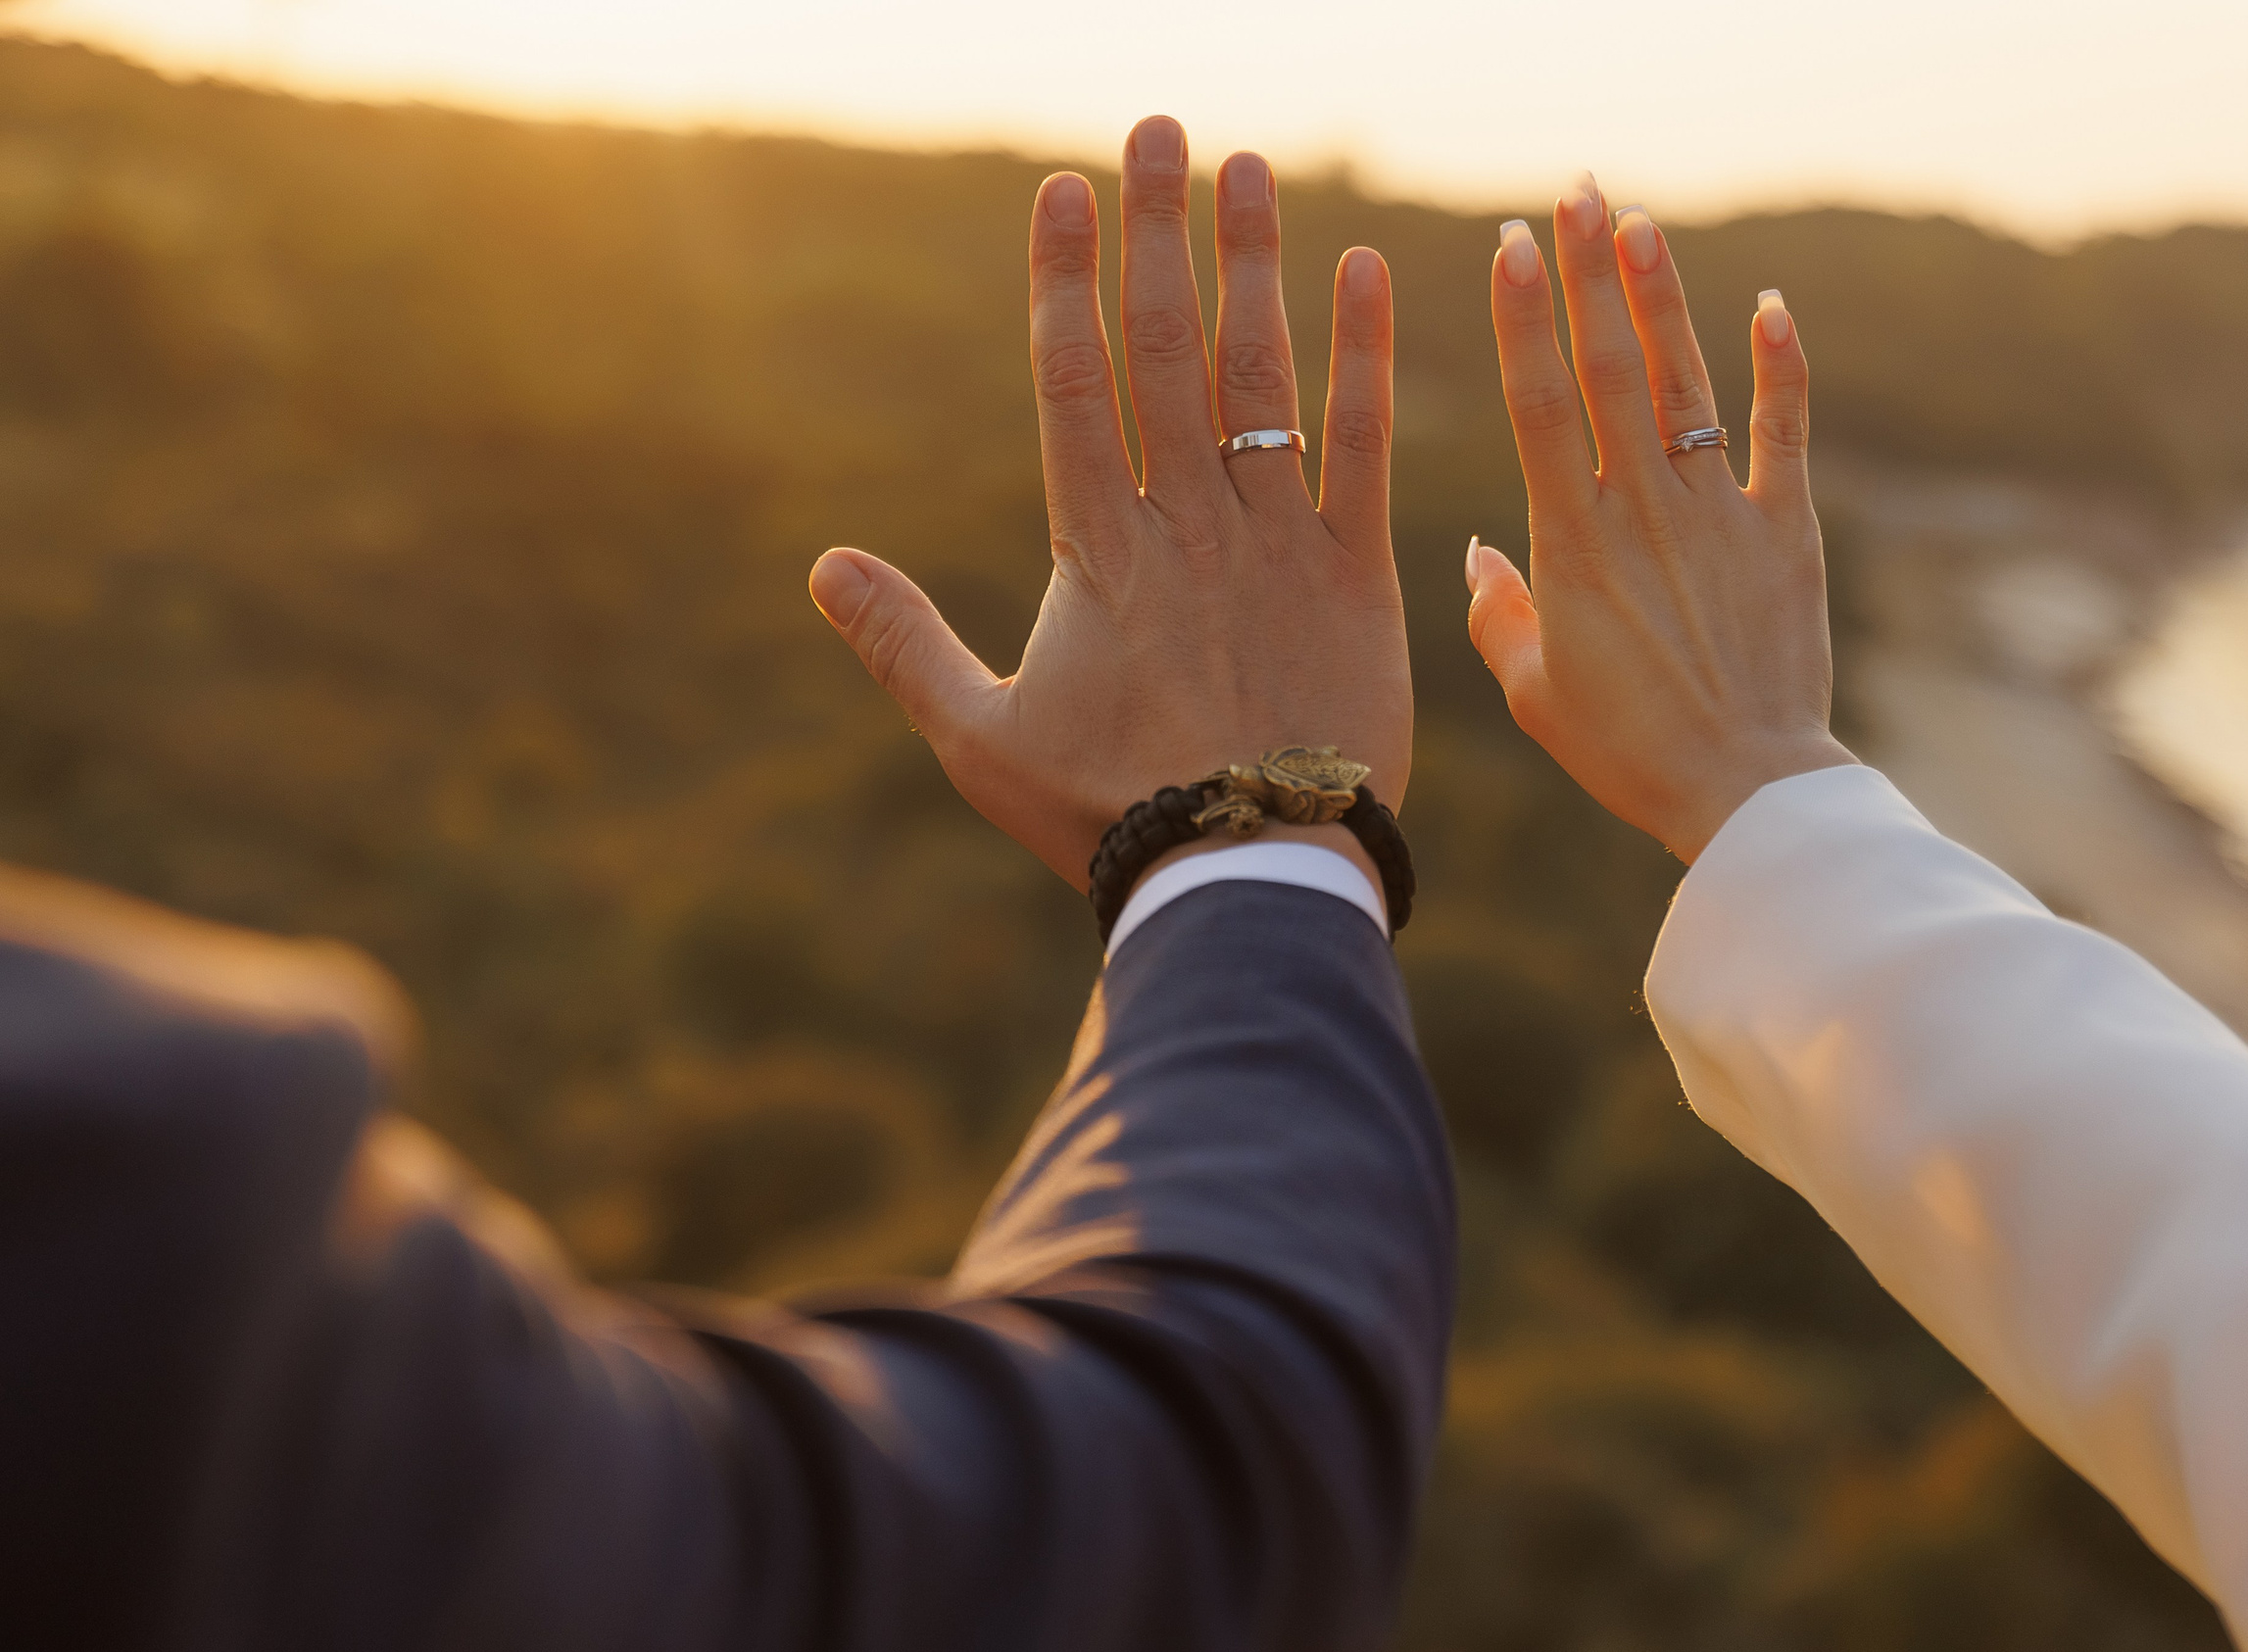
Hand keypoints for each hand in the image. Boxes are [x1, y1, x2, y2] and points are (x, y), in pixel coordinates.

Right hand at [810, 117, 1410, 890]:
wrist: (1249, 870)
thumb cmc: (1107, 813)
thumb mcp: (979, 739)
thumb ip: (903, 644)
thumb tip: (822, 568)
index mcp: (1097, 547)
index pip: (1074, 381)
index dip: (1068, 279)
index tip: (1069, 191)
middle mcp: (1186, 520)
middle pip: (1165, 348)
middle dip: (1158, 232)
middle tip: (1160, 128)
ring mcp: (1276, 539)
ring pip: (1261, 375)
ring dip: (1254, 264)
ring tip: (1250, 167)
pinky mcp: (1357, 575)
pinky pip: (1362, 448)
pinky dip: (1365, 360)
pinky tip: (1368, 274)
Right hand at [1465, 176, 1852, 863]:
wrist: (1747, 791)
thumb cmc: (1627, 752)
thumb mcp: (1537, 693)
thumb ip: (1501, 614)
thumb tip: (1485, 549)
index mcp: (1573, 545)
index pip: (1539, 404)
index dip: (1523, 317)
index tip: (1510, 245)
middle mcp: (1644, 510)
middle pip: (1609, 367)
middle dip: (1587, 272)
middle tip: (1572, 192)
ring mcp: (1719, 514)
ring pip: (1685, 382)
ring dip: (1660, 296)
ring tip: (1638, 220)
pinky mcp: (1786, 531)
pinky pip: (1783, 432)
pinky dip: (1780, 366)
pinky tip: (1770, 304)